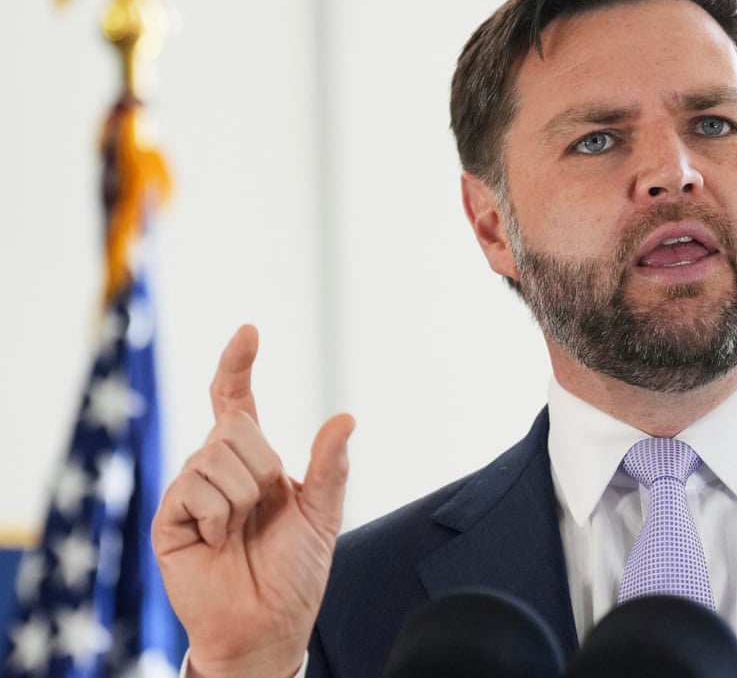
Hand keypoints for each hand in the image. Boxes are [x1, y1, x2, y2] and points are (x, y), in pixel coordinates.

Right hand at [152, 325, 353, 677]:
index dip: (238, 364)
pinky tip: (218, 542)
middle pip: (236, 427)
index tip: (248, 331)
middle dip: (263, 466)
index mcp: (252, 459)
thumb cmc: (292, 571)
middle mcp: (216, 466)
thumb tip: (346, 417)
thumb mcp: (322, 513)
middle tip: (265, 509)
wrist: (267, 625)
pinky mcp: (170, 518)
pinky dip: (219, 516)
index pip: (236, 399)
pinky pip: (195, 488)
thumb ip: (330, 466)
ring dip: (243, 496)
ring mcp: (189, 490)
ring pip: (216, 455)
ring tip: (240, 530)